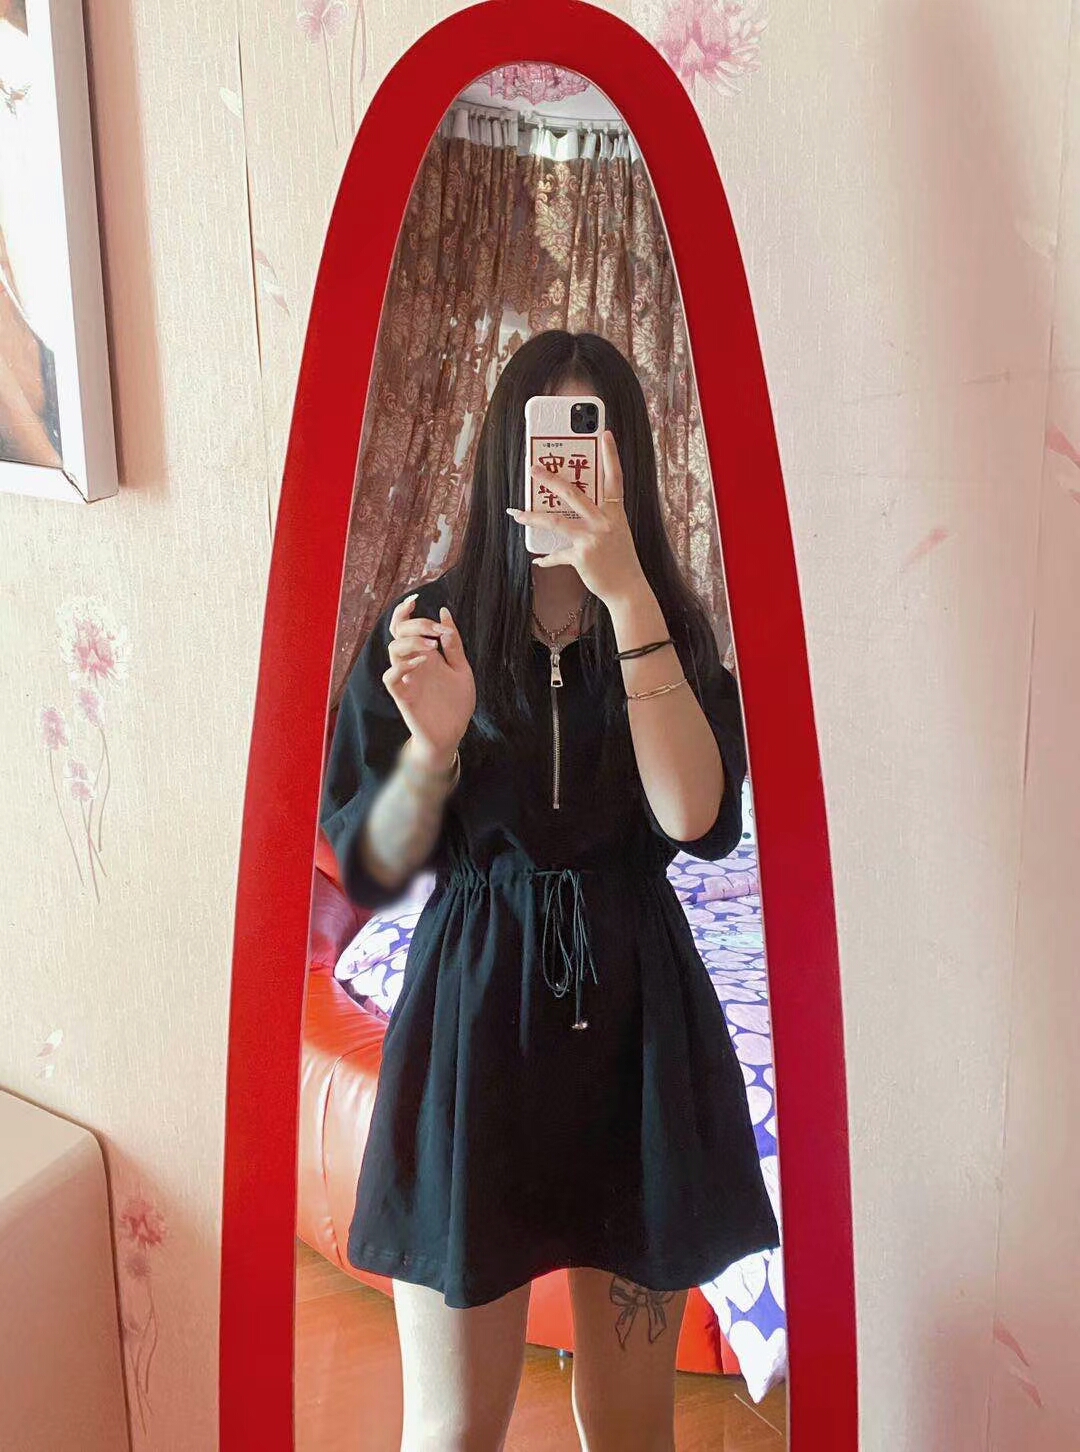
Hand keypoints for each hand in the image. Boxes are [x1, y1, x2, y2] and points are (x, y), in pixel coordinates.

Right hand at [382, 595, 475, 767]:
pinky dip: (403, 666)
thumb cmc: (456, 703)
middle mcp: (413, 664)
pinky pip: (391, 677)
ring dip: (411, 642)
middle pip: (398, 634)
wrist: (453, 734)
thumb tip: (444, 612)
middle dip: (415, 624)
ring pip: (392, 651)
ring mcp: (406, 679)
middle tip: (435, 631)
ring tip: (432, 647)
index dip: (404, 611)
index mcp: (425, 654)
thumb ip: (453, 643)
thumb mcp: (462, 669)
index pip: (405, 627)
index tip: (415, 600)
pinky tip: (422, 663)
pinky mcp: (403, 696)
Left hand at [507, 430, 647, 606]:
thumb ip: (599, 521)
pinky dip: (547, 559)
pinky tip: (538, 559)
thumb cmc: (622, 561)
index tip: (605, 433)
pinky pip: (558, 554)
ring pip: (556, 522)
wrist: (628, 589)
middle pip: (574, 494)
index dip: (611, 455)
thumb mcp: (616, 534)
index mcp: (615, 513)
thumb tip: (571, 514)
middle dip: (551, 479)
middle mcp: (604, 522)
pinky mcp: (582, 556)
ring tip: (518, 514)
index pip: (615, 478)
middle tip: (534, 468)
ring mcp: (593, 538)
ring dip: (534, 517)